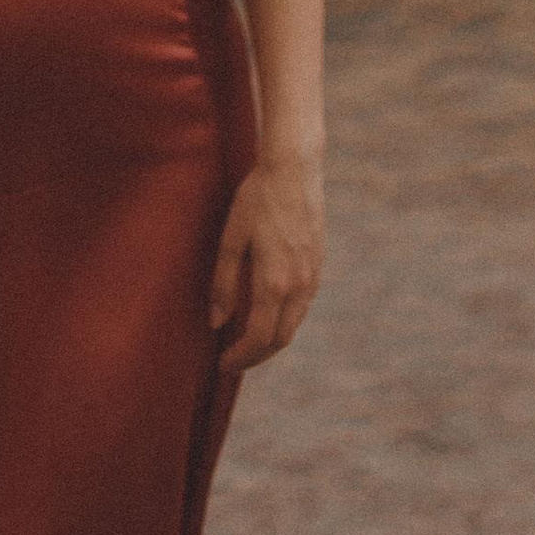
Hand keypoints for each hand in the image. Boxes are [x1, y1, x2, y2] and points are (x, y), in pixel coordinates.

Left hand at [209, 149, 323, 371]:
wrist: (294, 170)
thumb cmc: (257, 199)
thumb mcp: (232, 238)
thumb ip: (223, 282)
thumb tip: (216, 322)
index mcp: (274, 282)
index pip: (258, 338)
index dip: (240, 357)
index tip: (223, 364)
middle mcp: (298, 286)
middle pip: (279, 340)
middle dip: (255, 356)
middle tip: (232, 360)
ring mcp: (312, 277)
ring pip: (293, 326)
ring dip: (270, 342)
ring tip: (246, 343)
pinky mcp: (318, 267)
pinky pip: (302, 308)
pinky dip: (284, 322)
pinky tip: (267, 315)